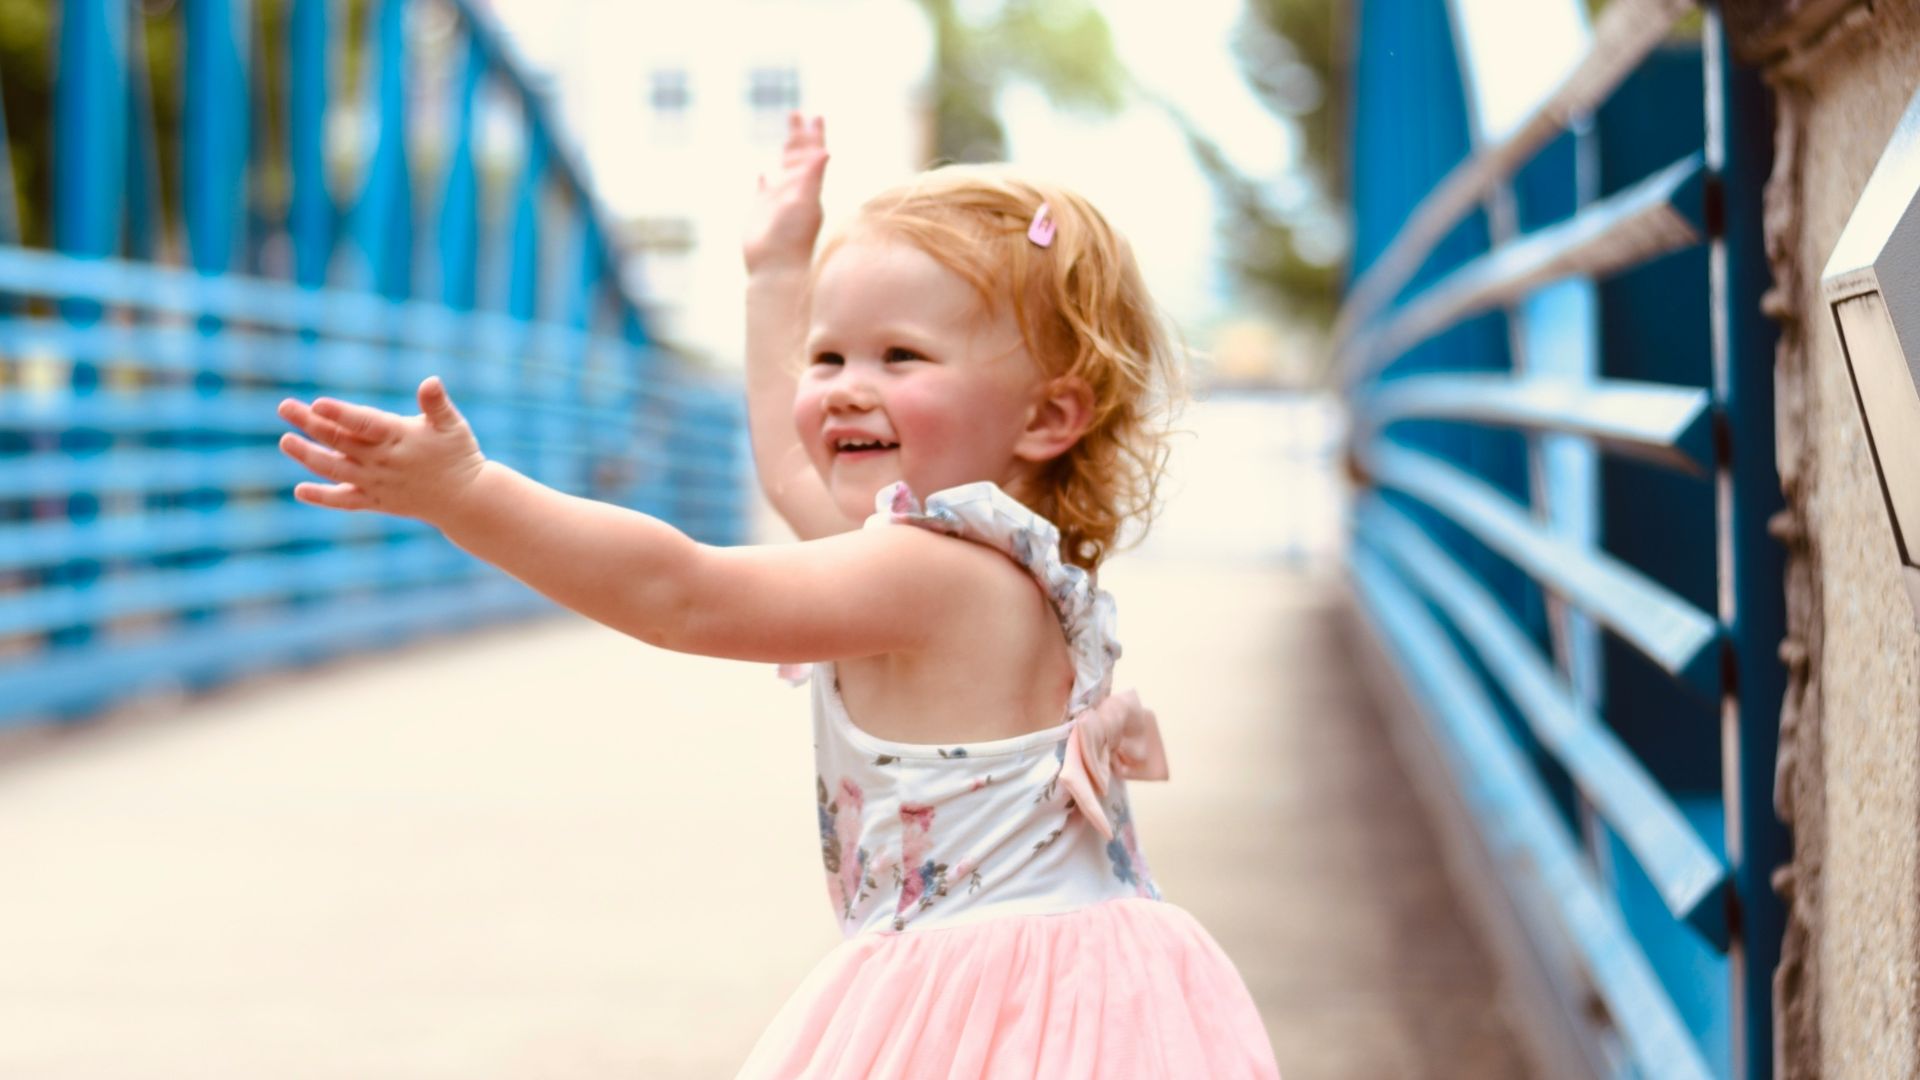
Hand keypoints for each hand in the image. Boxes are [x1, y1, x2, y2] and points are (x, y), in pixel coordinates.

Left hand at [277, 377, 487, 526]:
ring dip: (307, 455)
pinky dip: (322, 498)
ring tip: (285, 440)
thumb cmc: (458, 455)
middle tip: (285, 406)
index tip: (317, 404)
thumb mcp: (453, 425)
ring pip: (334, 469)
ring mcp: (376, 484)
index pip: (364, 424)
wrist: (466, 500)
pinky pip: (344, 501)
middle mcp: (382, 462)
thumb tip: (430, 381)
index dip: (341, 414)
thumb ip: (437, 404)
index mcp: (399, 438)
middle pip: (339, 441)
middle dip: (310, 423)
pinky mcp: (376, 502)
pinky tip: (300, 490)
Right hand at [743, 112, 828, 272]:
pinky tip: (763, 176)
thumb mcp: (804, 203)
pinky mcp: (761, 213)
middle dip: (798, 137)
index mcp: (807, 187)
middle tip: (797, 115)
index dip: (813, 136)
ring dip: (785, 155)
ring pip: (783, 173)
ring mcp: (777, 202)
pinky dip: (764, 183)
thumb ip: (812, 177)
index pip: (812, 155)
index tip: (815, 116)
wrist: (776, 268)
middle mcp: (794, 192)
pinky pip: (764, 193)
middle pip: (798, 158)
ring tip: (787, 139)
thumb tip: (824, 151)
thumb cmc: (792, 238)